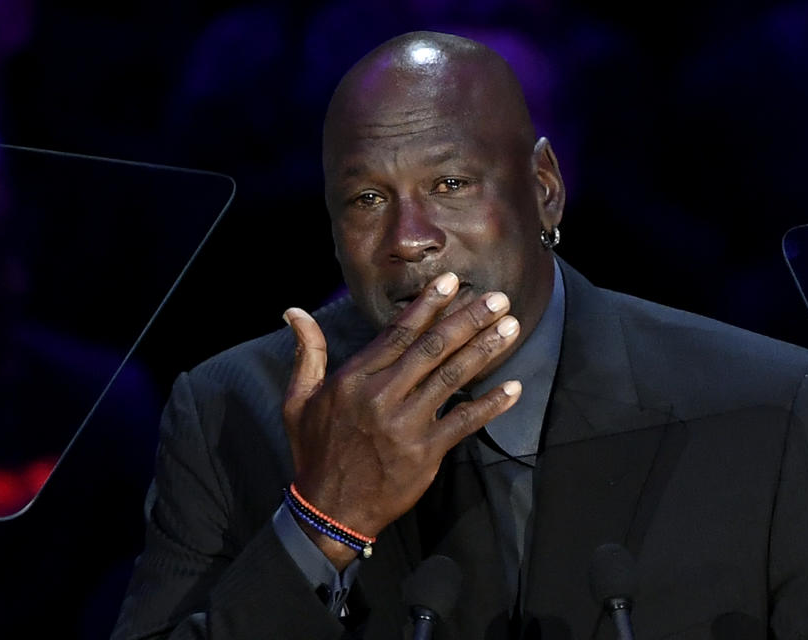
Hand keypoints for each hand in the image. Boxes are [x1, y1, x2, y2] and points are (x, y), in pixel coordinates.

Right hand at [281, 272, 521, 567]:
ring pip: (451, 378)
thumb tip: (294, 311)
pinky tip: (513, 389)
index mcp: (354, 379)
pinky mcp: (425, 453)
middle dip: (468, 319)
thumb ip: (307, 353)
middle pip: (432, 348)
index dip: (427, 306)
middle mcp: (381, 396)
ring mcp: (405, 425)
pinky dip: (489, 405)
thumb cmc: (316, 451)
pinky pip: (463, 423)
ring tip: (511, 327)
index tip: (451, 282)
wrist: (329, 510)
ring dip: (484, 350)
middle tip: (498, 298)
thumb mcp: (298, 400)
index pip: (397, 333)